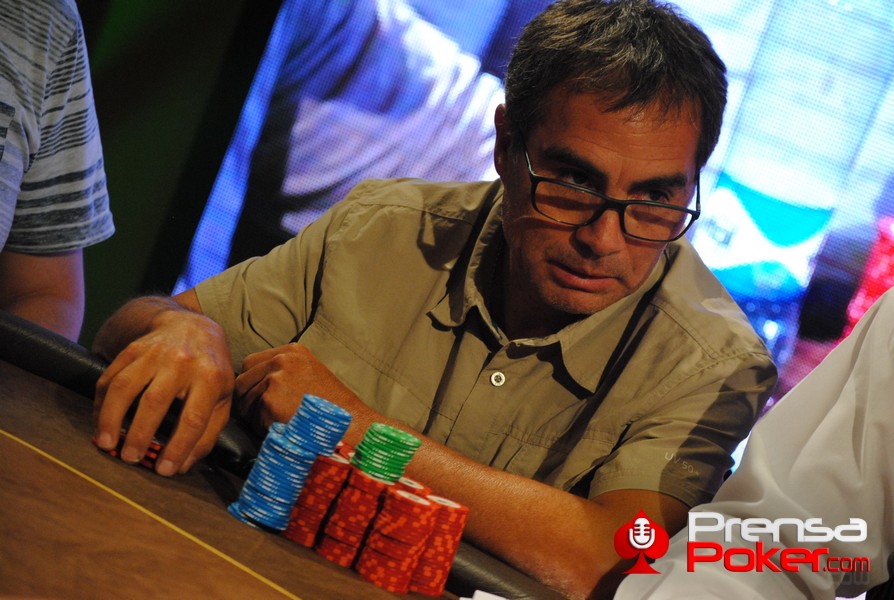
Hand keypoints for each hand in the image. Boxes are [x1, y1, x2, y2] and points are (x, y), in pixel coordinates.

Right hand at [94, 308, 233, 475]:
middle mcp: (182, 362)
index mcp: (210, 377)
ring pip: (125, 386)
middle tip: (130, 459)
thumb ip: (208, 433)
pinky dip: (101, 403)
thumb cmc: (211, 370)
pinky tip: (100, 422)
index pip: (193, 418)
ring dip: (111, 417)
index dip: (178, 446)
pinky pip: (110, 377)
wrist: (194, 327)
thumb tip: (183, 466)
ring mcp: (155, 353)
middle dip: (140, 433)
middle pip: (155, 401)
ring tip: (107, 444)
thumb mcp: (222, 398)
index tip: (164, 470)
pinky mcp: (132, 349)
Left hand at [235, 343, 365, 436]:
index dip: (251, 383)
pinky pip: (253, 418)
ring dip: (254, 416)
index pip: (250, 363)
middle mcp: (282, 360)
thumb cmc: (332, 406)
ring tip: (279, 422)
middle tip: (263, 416)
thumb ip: (283, 370)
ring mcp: (275, 379)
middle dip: (247, 400)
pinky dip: (262, 427)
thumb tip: (251, 382)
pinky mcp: (270, 400)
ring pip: (245, 401)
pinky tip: (283, 428)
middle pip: (242, 381)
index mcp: (292, 351)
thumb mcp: (310, 373)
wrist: (349, 425)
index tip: (258, 398)